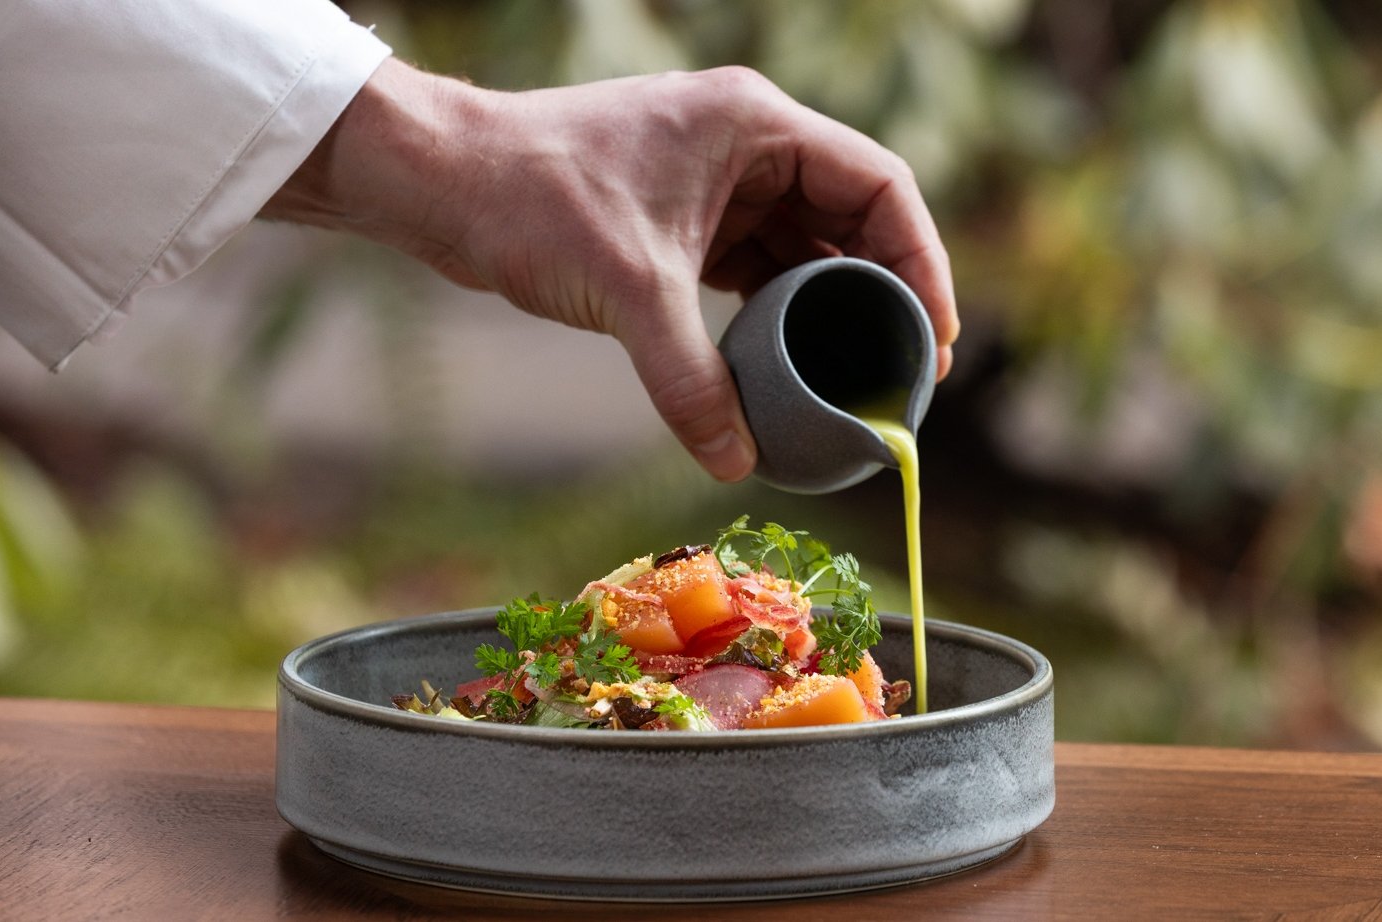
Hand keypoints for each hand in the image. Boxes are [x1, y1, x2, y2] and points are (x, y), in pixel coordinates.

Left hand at [264, 59, 958, 481]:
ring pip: (807, 244)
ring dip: (837, 306)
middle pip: (854, 217)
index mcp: (757, 125)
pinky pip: (760, 266)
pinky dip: (784, 311)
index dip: (923, 261)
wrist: (443, 181)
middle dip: (888, 292)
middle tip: (912, 370)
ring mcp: (719, 180)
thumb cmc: (531, 197)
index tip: (937, 337)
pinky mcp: (688, 218)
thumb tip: (734, 463)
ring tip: (865, 374)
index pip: (880, 186)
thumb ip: (688, 379)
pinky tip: (799, 361)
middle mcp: (749, 144)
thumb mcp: (628, 290)